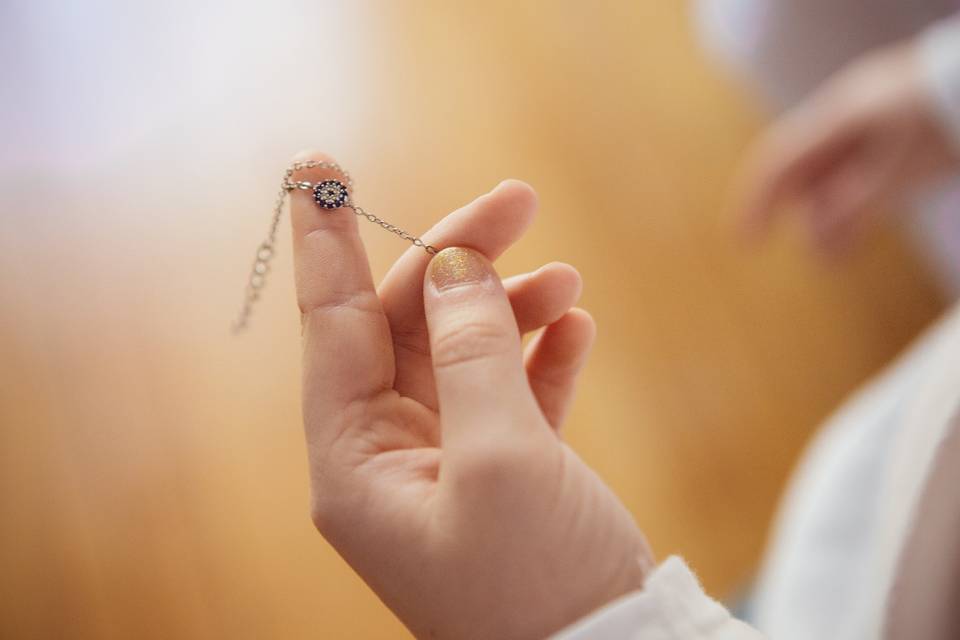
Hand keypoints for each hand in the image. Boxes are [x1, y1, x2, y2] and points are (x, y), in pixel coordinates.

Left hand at [291, 152, 652, 639]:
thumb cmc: (538, 587)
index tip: (315, 165)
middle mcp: (389, 459)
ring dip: (510, 309)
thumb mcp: (502, 461)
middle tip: (516, 202)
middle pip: (408, 328)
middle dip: (458, 262)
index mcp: (357, 463)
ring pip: (464, 355)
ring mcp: (446, 466)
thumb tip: (453, 267)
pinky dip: (540, 358)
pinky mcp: (501, 477)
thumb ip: (472, 354)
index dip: (324, 242)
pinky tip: (574, 330)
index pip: (330, 327)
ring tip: (566, 282)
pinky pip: (510, 395)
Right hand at [739, 41, 959, 253]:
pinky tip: (848, 245)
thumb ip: (853, 205)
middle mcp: (843, 126)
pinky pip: (856, 185)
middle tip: (809, 253)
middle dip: (799, 215)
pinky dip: (849, 216)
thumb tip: (814, 242)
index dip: (755, 201)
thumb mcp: (900, 169)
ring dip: (826, 221)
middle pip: (802, 175)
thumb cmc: (944, 123)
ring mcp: (868, 135)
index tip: (745, 242)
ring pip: (829, 184)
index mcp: (835, 120)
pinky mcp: (894, 148)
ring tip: (831, 258)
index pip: (777, 162)